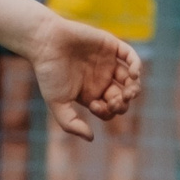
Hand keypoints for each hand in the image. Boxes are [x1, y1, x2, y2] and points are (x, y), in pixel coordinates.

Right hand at [29, 17, 142, 139]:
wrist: (44, 42)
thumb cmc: (48, 73)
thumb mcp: (57, 103)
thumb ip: (71, 124)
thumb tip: (91, 138)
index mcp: (90, 94)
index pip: (110, 109)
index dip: (108, 111)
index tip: (95, 105)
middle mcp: (101, 79)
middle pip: (122, 97)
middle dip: (122, 103)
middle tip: (116, 100)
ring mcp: (108, 62)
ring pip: (129, 79)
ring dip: (133, 88)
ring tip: (129, 92)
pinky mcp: (110, 46)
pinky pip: (130, 56)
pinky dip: (136, 65)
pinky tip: (134, 74)